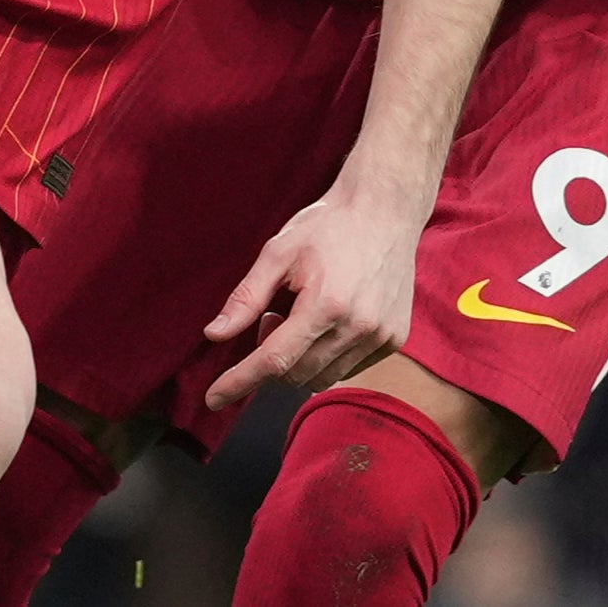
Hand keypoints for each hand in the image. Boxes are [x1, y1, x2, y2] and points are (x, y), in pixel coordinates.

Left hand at [200, 185, 424, 408]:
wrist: (384, 210)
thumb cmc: (328, 226)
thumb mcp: (278, 252)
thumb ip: (246, 297)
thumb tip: (214, 335)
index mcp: (326, 304)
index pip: (274, 360)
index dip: (239, 381)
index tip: (213, 398)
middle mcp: (358, 327)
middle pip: (295, 374)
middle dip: (273, 355)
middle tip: (273, 314)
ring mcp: (381, 336)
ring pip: (322, 377)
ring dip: (300, 359)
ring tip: (302, 314)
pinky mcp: (394, 339)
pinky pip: (348, 369)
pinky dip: (327, 356)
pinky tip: (328, 320)